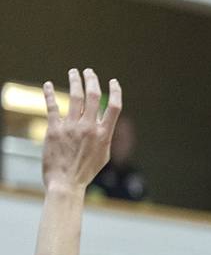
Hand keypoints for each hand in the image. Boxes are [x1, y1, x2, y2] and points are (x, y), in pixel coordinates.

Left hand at [41, 68, 122, 191]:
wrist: (66, 182)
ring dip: (75, 81)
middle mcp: (89, 128)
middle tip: (89, 72)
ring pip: (75, 96)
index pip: (114, 107)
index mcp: (103, 134)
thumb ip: (104, 135)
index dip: (115, 91)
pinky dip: (50, 93)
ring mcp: (71, 127)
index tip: (113, 81)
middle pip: (93, 96)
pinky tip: (49, 85)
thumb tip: (102, 120)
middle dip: (92, 80)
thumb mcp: (103, 155)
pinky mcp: (54, 129)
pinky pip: (52, 106)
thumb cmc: (85, 171)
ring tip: (74, 72)